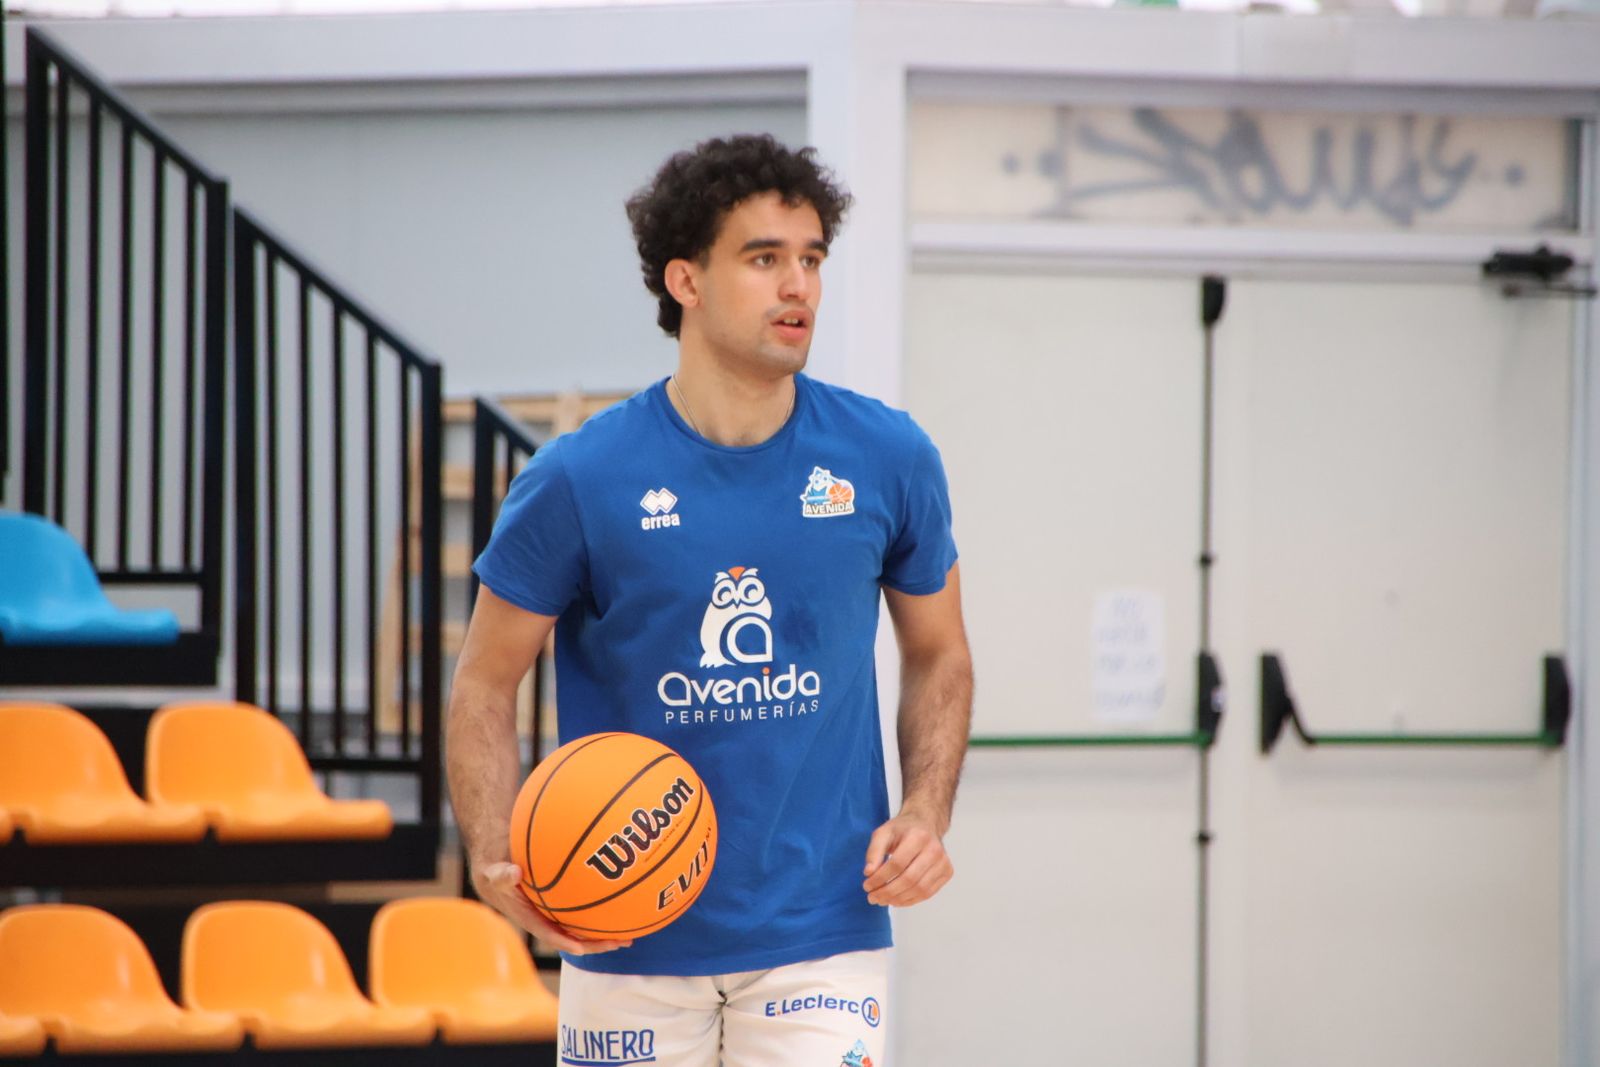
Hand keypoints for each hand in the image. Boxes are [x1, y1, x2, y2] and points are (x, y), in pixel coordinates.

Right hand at [472, 861, 632, 954]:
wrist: (499, 870)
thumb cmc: (498, 872)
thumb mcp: (495, 872)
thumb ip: (502, 875)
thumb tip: (514, 872)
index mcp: (530, 918)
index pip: (550, 934)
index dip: (565, 942)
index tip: (582, 950)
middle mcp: (547, 920)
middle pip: (574, 937)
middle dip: (597, 943)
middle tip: (621, 943)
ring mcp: (556, 914)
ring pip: (583, 928)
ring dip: (604, 932)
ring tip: (629, 935)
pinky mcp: (562, 905)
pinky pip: (584, 911)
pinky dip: (601, 912)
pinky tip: (623, 905)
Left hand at [861, 810, 952, 906]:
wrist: (925, 824)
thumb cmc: (903, 830)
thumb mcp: (883, 833)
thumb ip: (873, 852)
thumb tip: (869, 873)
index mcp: (918, 836)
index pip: (897, 864)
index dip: (880, 878)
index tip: (867, 886)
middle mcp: (934, 849)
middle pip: (909, 879)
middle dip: (887, 892)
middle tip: (872, 897)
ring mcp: (943, 862)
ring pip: (919, 889)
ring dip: (897, 899)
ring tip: (882, 900)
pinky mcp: (947, 872)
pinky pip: (927, 893)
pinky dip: (910, 900)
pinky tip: (896, 900)